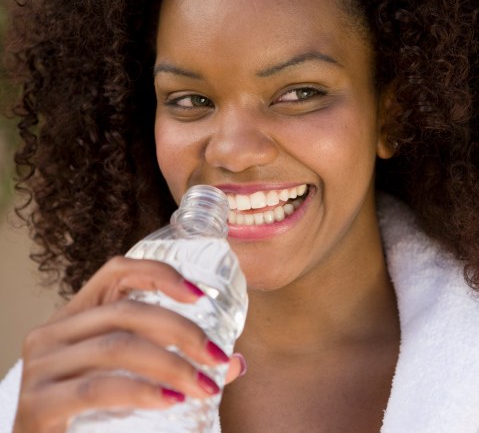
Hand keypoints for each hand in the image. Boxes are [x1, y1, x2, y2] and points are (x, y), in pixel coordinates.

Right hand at [12, 256, 245, 432]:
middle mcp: (51, 334)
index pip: (115, 273)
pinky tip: (172, 401)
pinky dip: (143, 392)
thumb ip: (176, 366)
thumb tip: (233, 363)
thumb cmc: (87, 414)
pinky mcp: (37, 404)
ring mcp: (40, 368)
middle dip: (181, 331)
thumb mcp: (129, 379)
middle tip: (215, 357)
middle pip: (126, 311)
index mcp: (74, 319)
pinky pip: (99, 388)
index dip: (159, 274)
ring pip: (117, 347)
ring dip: (171, 364)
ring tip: (204, 385)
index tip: (200, 294)